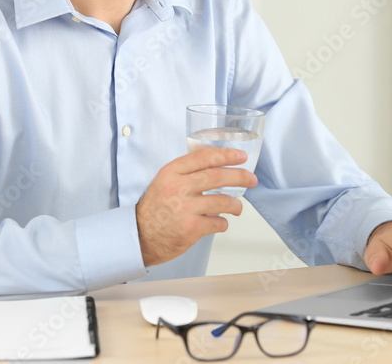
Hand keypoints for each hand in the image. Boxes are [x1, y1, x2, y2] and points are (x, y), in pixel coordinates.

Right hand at [136, 146, 257, 266]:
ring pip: (223, 201)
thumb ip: (186, 171)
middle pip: (217, 176)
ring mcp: (185, 208)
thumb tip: (216, 161)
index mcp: (172, 172)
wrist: (140, 236)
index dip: (226, 155)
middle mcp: (178, 188)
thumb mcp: (165, 181)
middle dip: (240, 176)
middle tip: (252, 179)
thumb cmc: (155, 208)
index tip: (240, 156)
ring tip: (238, 207)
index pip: (203, 157)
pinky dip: (223, 222)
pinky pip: (218, 222)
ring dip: (236, 204)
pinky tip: (220, 222)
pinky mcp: (191, 228)